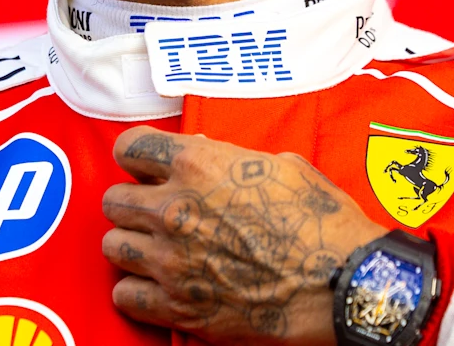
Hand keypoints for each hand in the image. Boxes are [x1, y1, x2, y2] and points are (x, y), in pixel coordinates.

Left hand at [102, 126, 389, 342]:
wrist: (341, 283)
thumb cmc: (321, 222)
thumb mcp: (281, 166)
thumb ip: (228, 158)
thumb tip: (202, 155)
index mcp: (197, 165)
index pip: (129, 148)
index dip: (135, 157)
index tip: (143, 167)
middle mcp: (174, 209)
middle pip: (114, 200)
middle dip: (132, 203)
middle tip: (153, 212)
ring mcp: (171, 261)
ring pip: (112, 246)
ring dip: (131, 245)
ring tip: (154, 249)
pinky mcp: (178, 307)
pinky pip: (125, 295)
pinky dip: (137, 291)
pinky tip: (157, 286)